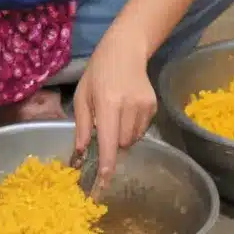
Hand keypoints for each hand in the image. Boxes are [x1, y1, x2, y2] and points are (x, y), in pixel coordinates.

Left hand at [73, 21, 156, 191]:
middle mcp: (129, 106)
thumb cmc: (98, 72)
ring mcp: (144, 107)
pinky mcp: (154, 107)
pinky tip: (126, 110)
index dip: (107, 164)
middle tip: (103, 125)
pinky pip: (141, 130)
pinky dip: (132, 127)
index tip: (104, 182)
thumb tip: (80, 153)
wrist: (125, 50)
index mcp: (108, 103)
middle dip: (111, 143)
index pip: (108, 141)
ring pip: (132, 139)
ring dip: (121, 136)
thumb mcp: (83, 96)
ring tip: (115, 114)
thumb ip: (81, 125)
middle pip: (121, 144)